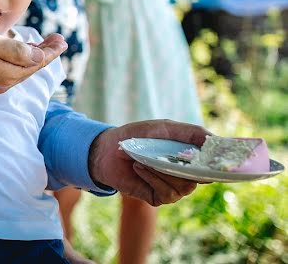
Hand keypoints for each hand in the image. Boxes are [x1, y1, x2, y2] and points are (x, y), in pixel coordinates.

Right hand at [0, 26, 65, 92]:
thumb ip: (16, 51)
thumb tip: (40, 56)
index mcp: (8, 73)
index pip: (38, 61)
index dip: (52, 50)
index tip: (62, 39)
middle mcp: (3, 82)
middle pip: (31, 67)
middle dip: (45, 53)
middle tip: (56, 40)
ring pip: (20, 69)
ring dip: (32, 56)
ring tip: (42, 45)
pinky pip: (9, 71)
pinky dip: (18, 61)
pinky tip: (18, 53)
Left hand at [88, 119, 209, 205]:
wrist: (107, 150)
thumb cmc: (136, 136)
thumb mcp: (163, 128)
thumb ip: (189, 132)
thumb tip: (213, 138)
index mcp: (190, 158)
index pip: (213, 165)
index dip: (218, 163)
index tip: (218, 157)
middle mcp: (186, 175)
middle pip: (200, 177)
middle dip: (185, 165)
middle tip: (167, 154)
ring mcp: (174, 188)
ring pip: (184, 186)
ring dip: (163, 170)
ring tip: (143, 158)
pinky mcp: (159, 198)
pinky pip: (167, 193)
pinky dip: (153, 178)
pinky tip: (139, 167)